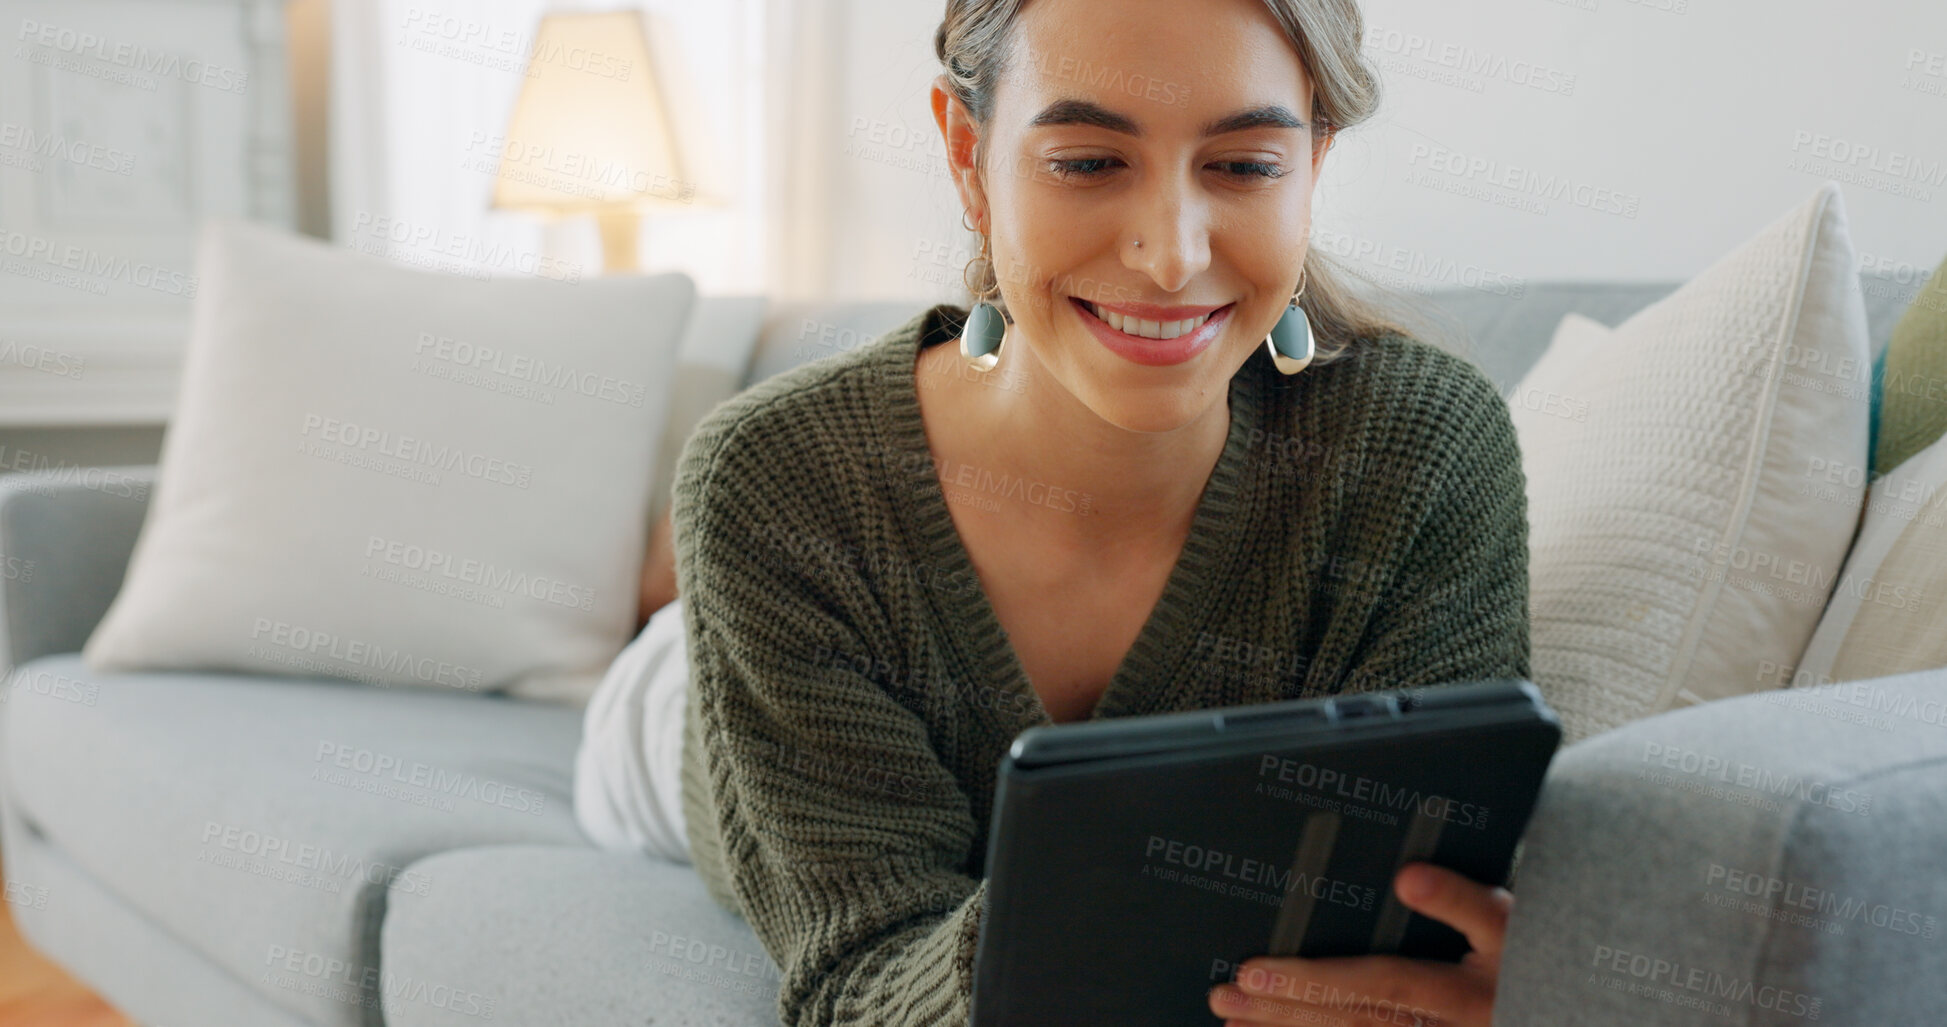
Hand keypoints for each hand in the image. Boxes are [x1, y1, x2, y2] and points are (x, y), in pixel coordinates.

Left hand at [1205, 862, 1509, 1026]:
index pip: (1375, 985)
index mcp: (1459, 995)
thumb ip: (1462, 901)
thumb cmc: (1537, 956)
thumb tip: (1409, 878)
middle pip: (1349, 1021)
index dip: (1314, 980)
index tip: (1256, 969)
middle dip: (1282, 1010)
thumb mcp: (1511, 923)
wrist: (1570, 1005)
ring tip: (1235, 1021)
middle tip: (1224, 995)